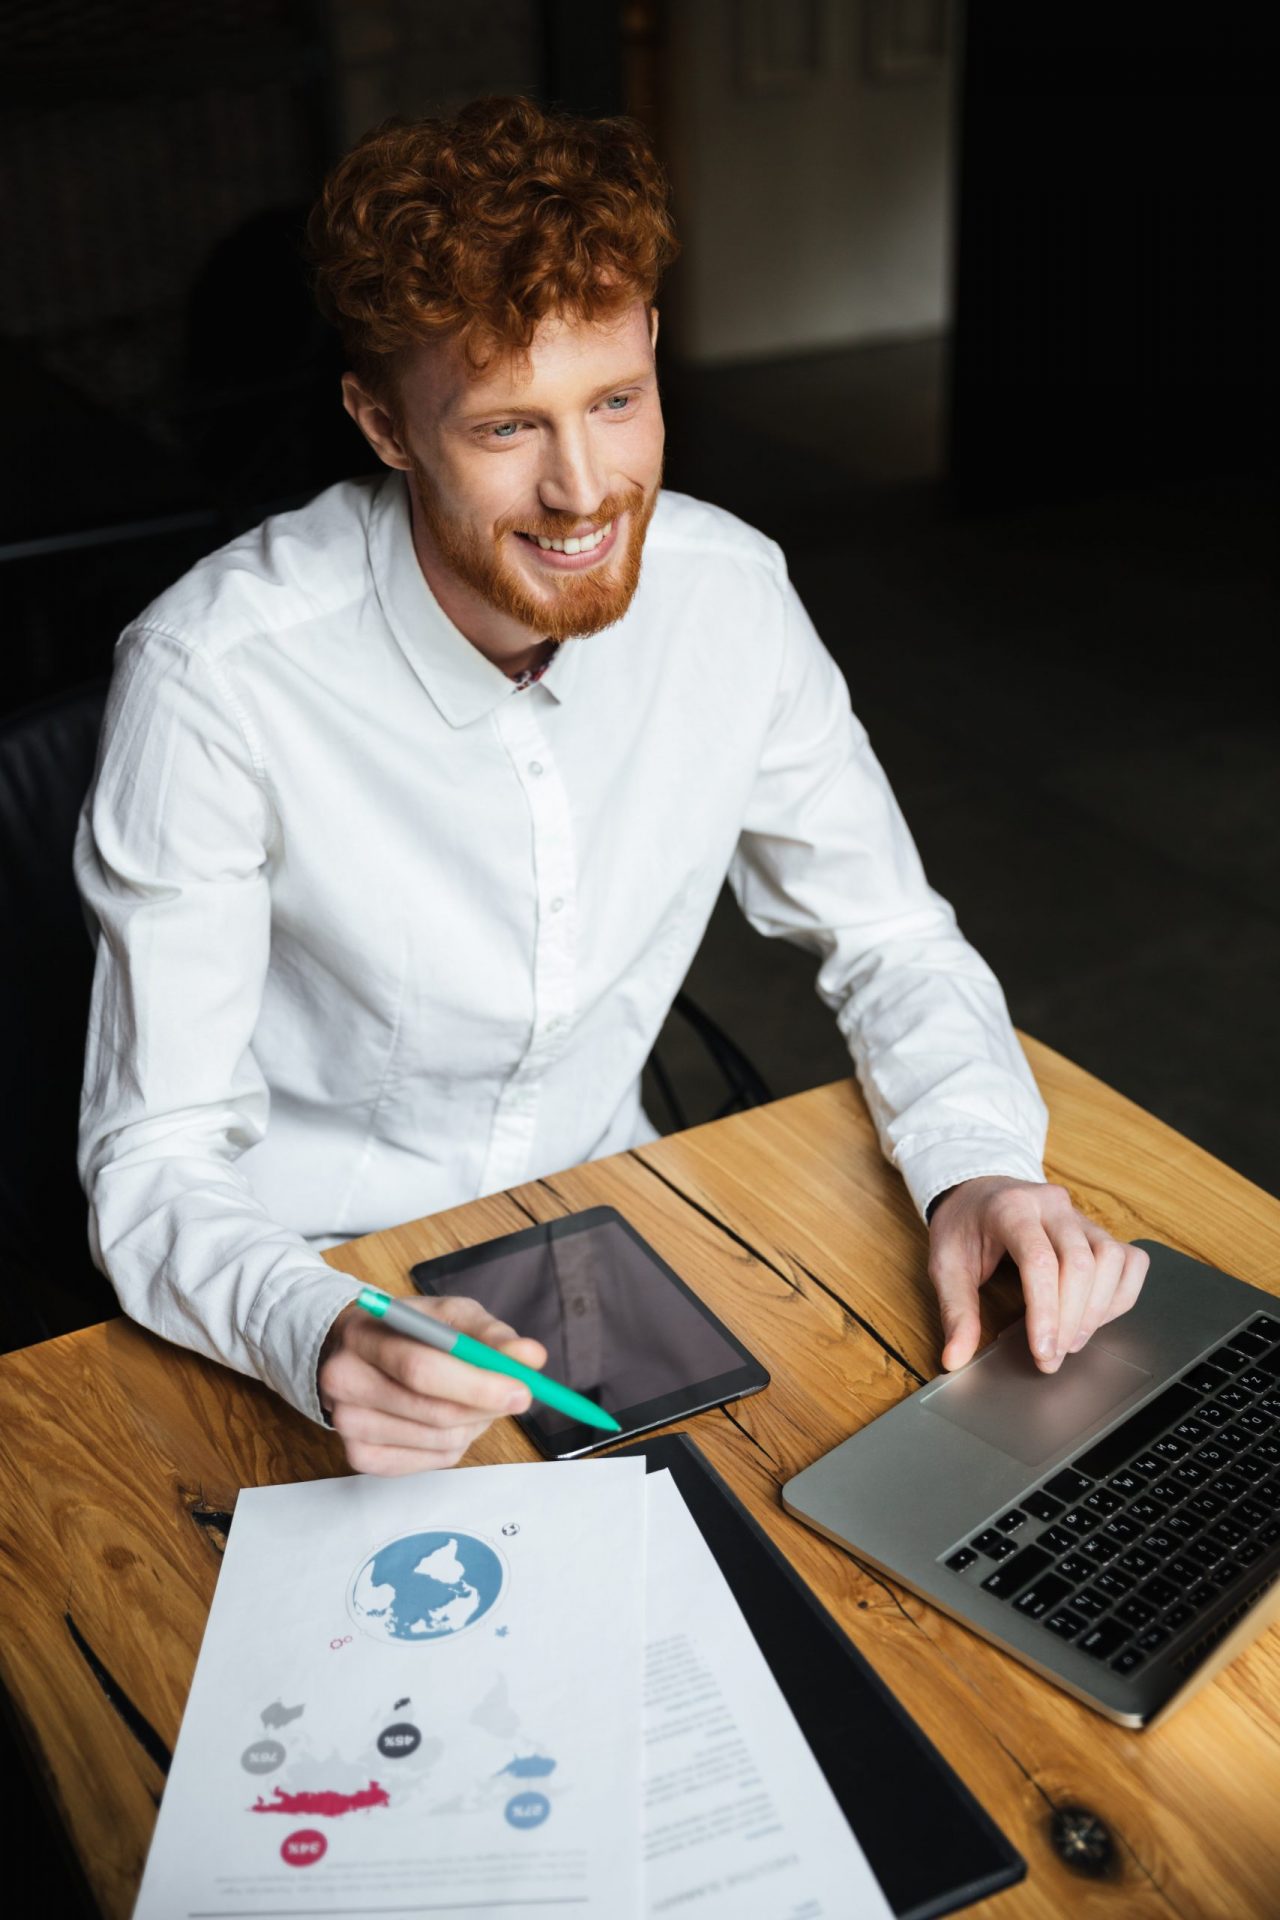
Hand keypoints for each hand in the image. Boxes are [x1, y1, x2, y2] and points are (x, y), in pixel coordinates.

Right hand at [317, 1293, 546, 1474]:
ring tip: (474, 1401)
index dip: (476, 1384)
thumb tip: (530, 1357)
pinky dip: (454, 1444)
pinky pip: (429, 1461)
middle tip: (518, 1396)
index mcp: (364, 1336)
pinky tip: (449, 1420)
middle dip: (485, 1407)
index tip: (521, 1389)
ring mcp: (348, 1424)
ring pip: (437, 1440)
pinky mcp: (360, 1456)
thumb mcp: (448, 1314)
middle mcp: (345, 1382)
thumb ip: (489, 1334)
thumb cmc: (407, 1330)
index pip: (421, 1370)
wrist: (354, 1352)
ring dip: (474, 1424)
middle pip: (432, 1411)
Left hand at [927, 1176, 1148, 1373]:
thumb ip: (955, 1311)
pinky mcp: (1096, 1229)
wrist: (977, 1191)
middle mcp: (1051, 1205)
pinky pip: (1129, 1260)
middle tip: (1052, 1356)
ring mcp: (1079, 1215)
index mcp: (1011, 1208)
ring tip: (1073, 1339)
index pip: (1040, 1261)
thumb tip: (956, 1358)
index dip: (1046, 1312)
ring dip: (1099, 1309)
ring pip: (1112, 1259)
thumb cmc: (963, 1226)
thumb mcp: (945, 1264)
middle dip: (1071, 1320)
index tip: (1042, 1351)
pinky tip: (1096, 1316)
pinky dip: (1120, 1293)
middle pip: (1081, 1263)